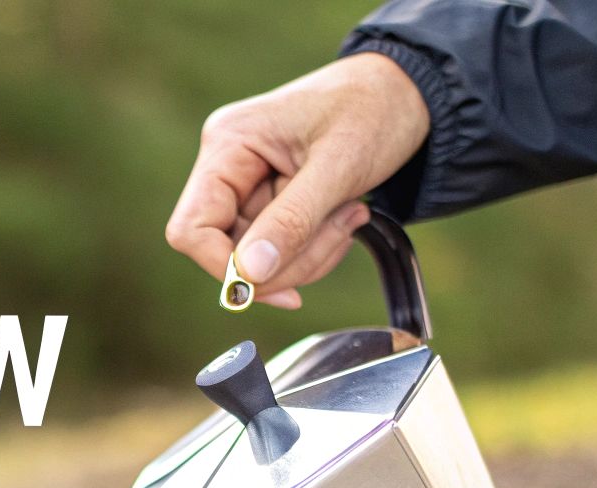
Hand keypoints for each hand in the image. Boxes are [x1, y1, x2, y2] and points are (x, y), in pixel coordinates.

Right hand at [165, 53, 429, 309]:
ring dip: (310, 254)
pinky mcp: (272, 200)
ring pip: (259, 259)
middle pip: (230, 252)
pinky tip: (346, 215)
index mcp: (229, 143)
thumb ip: (292, 221)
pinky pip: (281, 250)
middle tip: (342, 233)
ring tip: (352, 215)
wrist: (404, 91)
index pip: (192, 230)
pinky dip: (317, 247)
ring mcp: (248, 184)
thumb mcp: (339, 166)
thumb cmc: (373, 109)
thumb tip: (248, 276)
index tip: (278, 286)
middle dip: (289, 260)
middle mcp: (228, 164)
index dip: (226, 268)